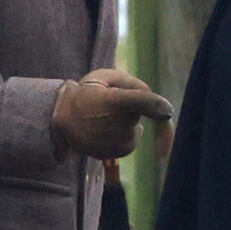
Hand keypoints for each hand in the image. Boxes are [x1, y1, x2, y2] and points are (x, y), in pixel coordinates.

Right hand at [51, 69, 173, 158]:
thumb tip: (154, 102)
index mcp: (117, 101)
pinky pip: (131, 140)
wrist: (62, 119)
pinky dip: (122, 134)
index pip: (148, 103)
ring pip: (136, 128)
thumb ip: (131, 83)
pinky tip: (104, 129)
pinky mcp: (118, 152)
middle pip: (141, 113)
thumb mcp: (104, 77)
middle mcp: (120, 124)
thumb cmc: (86, 93)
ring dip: (128, 122)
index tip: (168, 111)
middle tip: (109, 102)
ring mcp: (119, 141)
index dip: (160, 105)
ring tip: (103, 117)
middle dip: (134, 107)